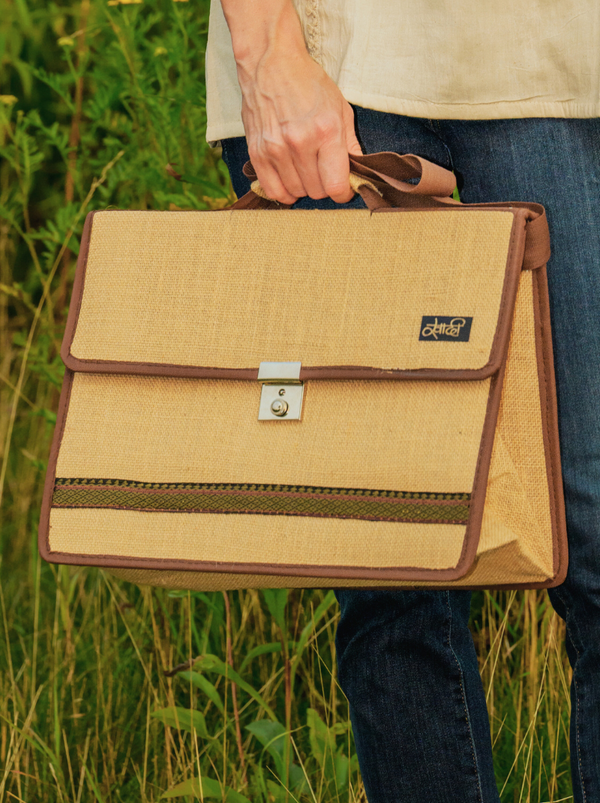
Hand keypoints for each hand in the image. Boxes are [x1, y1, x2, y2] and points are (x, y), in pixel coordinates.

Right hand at [221, 0, 362, 203]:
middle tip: (322, 171)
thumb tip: (358, 173)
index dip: (343, 192)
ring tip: (305, 170)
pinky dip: (284, 192)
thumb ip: (350, 144)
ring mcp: (275, 149)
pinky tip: (290, 180)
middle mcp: (300, 143)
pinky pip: (273, 191)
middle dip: (323, 186)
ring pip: (295, 193)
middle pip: (316, 192)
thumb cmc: (308, 83)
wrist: (271, 63)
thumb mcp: (340, 108)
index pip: (336, 186)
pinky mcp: (257, 153)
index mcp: (326, 131)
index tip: (343, 187)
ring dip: (303, 187)